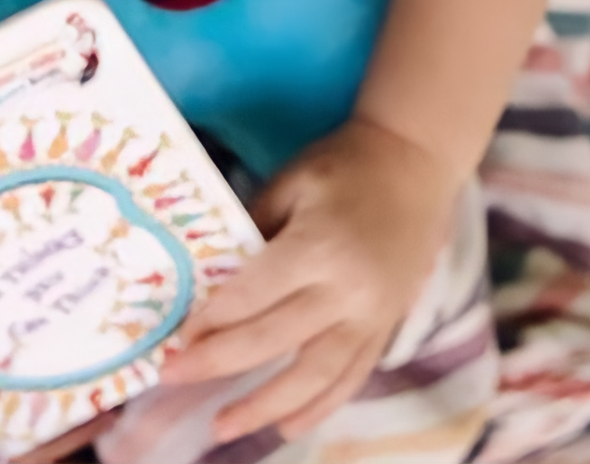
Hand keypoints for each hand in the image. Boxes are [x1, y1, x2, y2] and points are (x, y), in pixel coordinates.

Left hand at [160, 117, 462, 443]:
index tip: (177, 337)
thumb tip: (217, 277)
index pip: (253, 295)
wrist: (415, 163)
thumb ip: (255, 228)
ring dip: (266, 406)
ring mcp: (372, 316)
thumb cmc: (345, 164)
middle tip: (174, 377)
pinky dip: (320, 406)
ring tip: (224, 426)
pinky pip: (351, 377)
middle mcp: (348, 291)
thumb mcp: (292, 181)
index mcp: (320, 246)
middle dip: (219, 362)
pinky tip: (288, 426)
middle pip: (275, 339)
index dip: (212, 319)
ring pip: (315, 376)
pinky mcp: (386, 326)